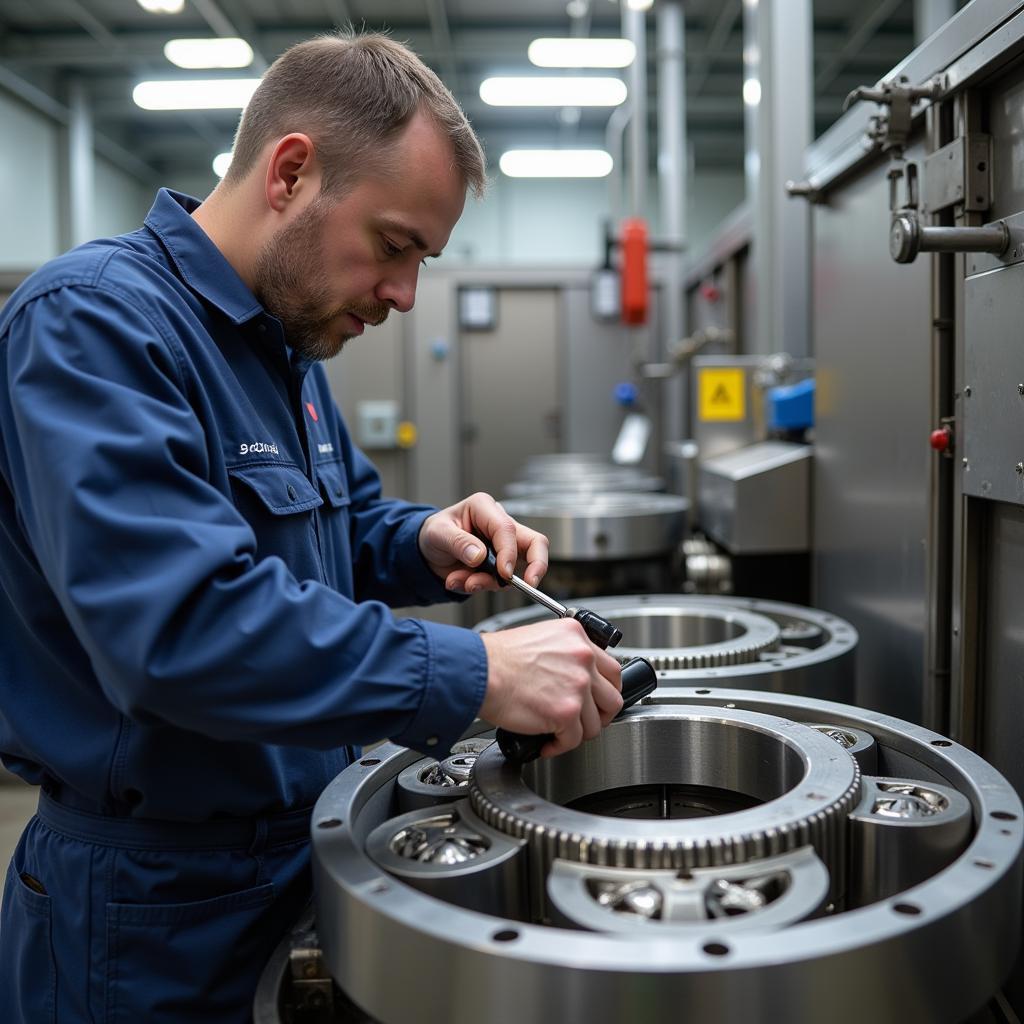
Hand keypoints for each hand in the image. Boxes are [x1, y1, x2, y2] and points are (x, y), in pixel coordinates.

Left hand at [418, 491, 548, 593]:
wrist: (428, 551)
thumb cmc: (434, 533)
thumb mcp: (438, 534)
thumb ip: (458, 542)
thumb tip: (479, 556)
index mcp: (484, 508)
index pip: (507, 529)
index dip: (508, 552)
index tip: (503, 573)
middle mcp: (500, 525)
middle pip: (534, 543)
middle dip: (536, 565)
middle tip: (530, 584)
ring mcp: (503, 547)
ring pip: (519, 568)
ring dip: (491, 583)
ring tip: (463, 582)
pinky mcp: (501, 565)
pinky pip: (501, 582)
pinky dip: (482, 587)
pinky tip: (462, 582)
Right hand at [479, 619, 622, 757]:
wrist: (480, 671)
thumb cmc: (497, 658)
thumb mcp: (540, 638)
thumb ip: (564, 654)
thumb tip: (571, 676)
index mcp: (577, 636)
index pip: (612, 668)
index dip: (604, 689)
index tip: (596, 699)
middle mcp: (583, 658)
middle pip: (612, 697)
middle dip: (599, 714)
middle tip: (584, 720)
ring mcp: (578, 685)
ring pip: (595, 723)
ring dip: (577, 732)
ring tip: (559, 732)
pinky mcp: (567, 712)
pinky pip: (574, 739)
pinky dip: (560, 746)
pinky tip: (547, 742)